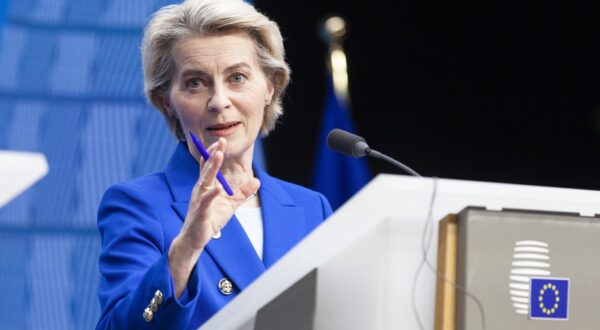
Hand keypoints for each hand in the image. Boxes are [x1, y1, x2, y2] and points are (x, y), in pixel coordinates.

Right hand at [168, 138, 259, 296]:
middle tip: (220, 141)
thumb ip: (243, 193)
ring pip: (205, 180)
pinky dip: (212, 194)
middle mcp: (200, 190)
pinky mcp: (201, 213)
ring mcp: (199, 200)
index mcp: (206, 186)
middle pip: (207, 168)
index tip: (221, 141)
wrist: (194, 239)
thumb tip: (258, 181)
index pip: (209, 166)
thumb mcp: (231, 205)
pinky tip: (218, 188)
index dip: (214, 153)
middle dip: (214, 154)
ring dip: (211, 167)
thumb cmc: (210, 220)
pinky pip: (206, 201)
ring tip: (217, 155)